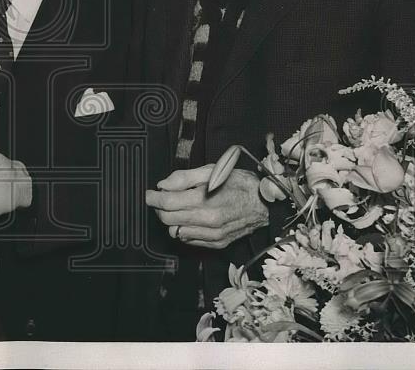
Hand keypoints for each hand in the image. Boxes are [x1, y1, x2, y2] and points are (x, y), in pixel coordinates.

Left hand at [145, 165, 267, 249]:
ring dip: (172, 220)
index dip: (153, 198)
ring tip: (178, 208)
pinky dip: (185, 230)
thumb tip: (163, 185)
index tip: (149, 194)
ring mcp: (212, 235)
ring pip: (176, 232)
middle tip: (162, 198)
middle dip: (160, 208)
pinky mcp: (218, 243)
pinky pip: (190, 240)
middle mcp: (207, 220)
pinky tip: (191, 218)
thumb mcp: (212, 170)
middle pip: (168, 219)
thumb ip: (184, 178)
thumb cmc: (239, 183)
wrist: (266, 203)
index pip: (166, 203)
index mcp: (205, 200)